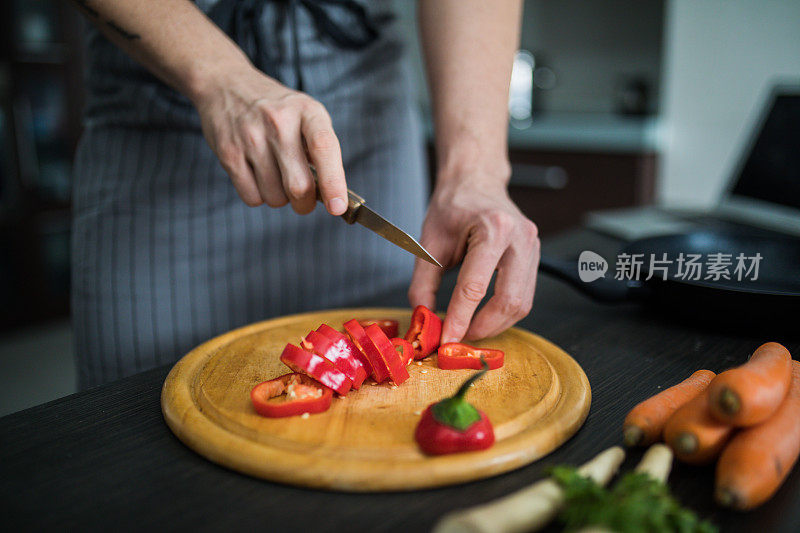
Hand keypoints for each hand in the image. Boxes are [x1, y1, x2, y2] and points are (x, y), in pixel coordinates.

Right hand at [192, 65, 346, 214]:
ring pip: (275, 197)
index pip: (324, 147)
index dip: (333, 181)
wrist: (226, 84)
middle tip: (305, 201)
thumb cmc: (276, 109)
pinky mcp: (228, 153)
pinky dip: (259, 197)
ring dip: (280, 199)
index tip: (337, 207)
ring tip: (276, 177)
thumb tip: (331, 193)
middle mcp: (278, 122)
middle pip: (298, 185)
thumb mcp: (306, 114)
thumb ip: (321, 149)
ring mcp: (251, 137)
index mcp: (307, 111)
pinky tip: (258, 178)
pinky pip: (252, 197)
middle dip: (305, 204)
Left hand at [408, 168, 539, 342]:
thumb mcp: (428, 243)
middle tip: (459, 339)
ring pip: (522, 304)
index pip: (474, 287)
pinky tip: (484, 317)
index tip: (446, 340)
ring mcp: (532, 247)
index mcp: (493, 228)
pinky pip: (525, 296)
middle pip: (508, 301)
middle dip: (483, 328)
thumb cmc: (452, 207)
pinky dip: (504, 313)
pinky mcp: (535, 257)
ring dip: (496, 325)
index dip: (459, 319)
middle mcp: (520, 238)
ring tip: (470, 330)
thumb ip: (423, 284)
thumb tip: (423, 320)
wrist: (475, 182)